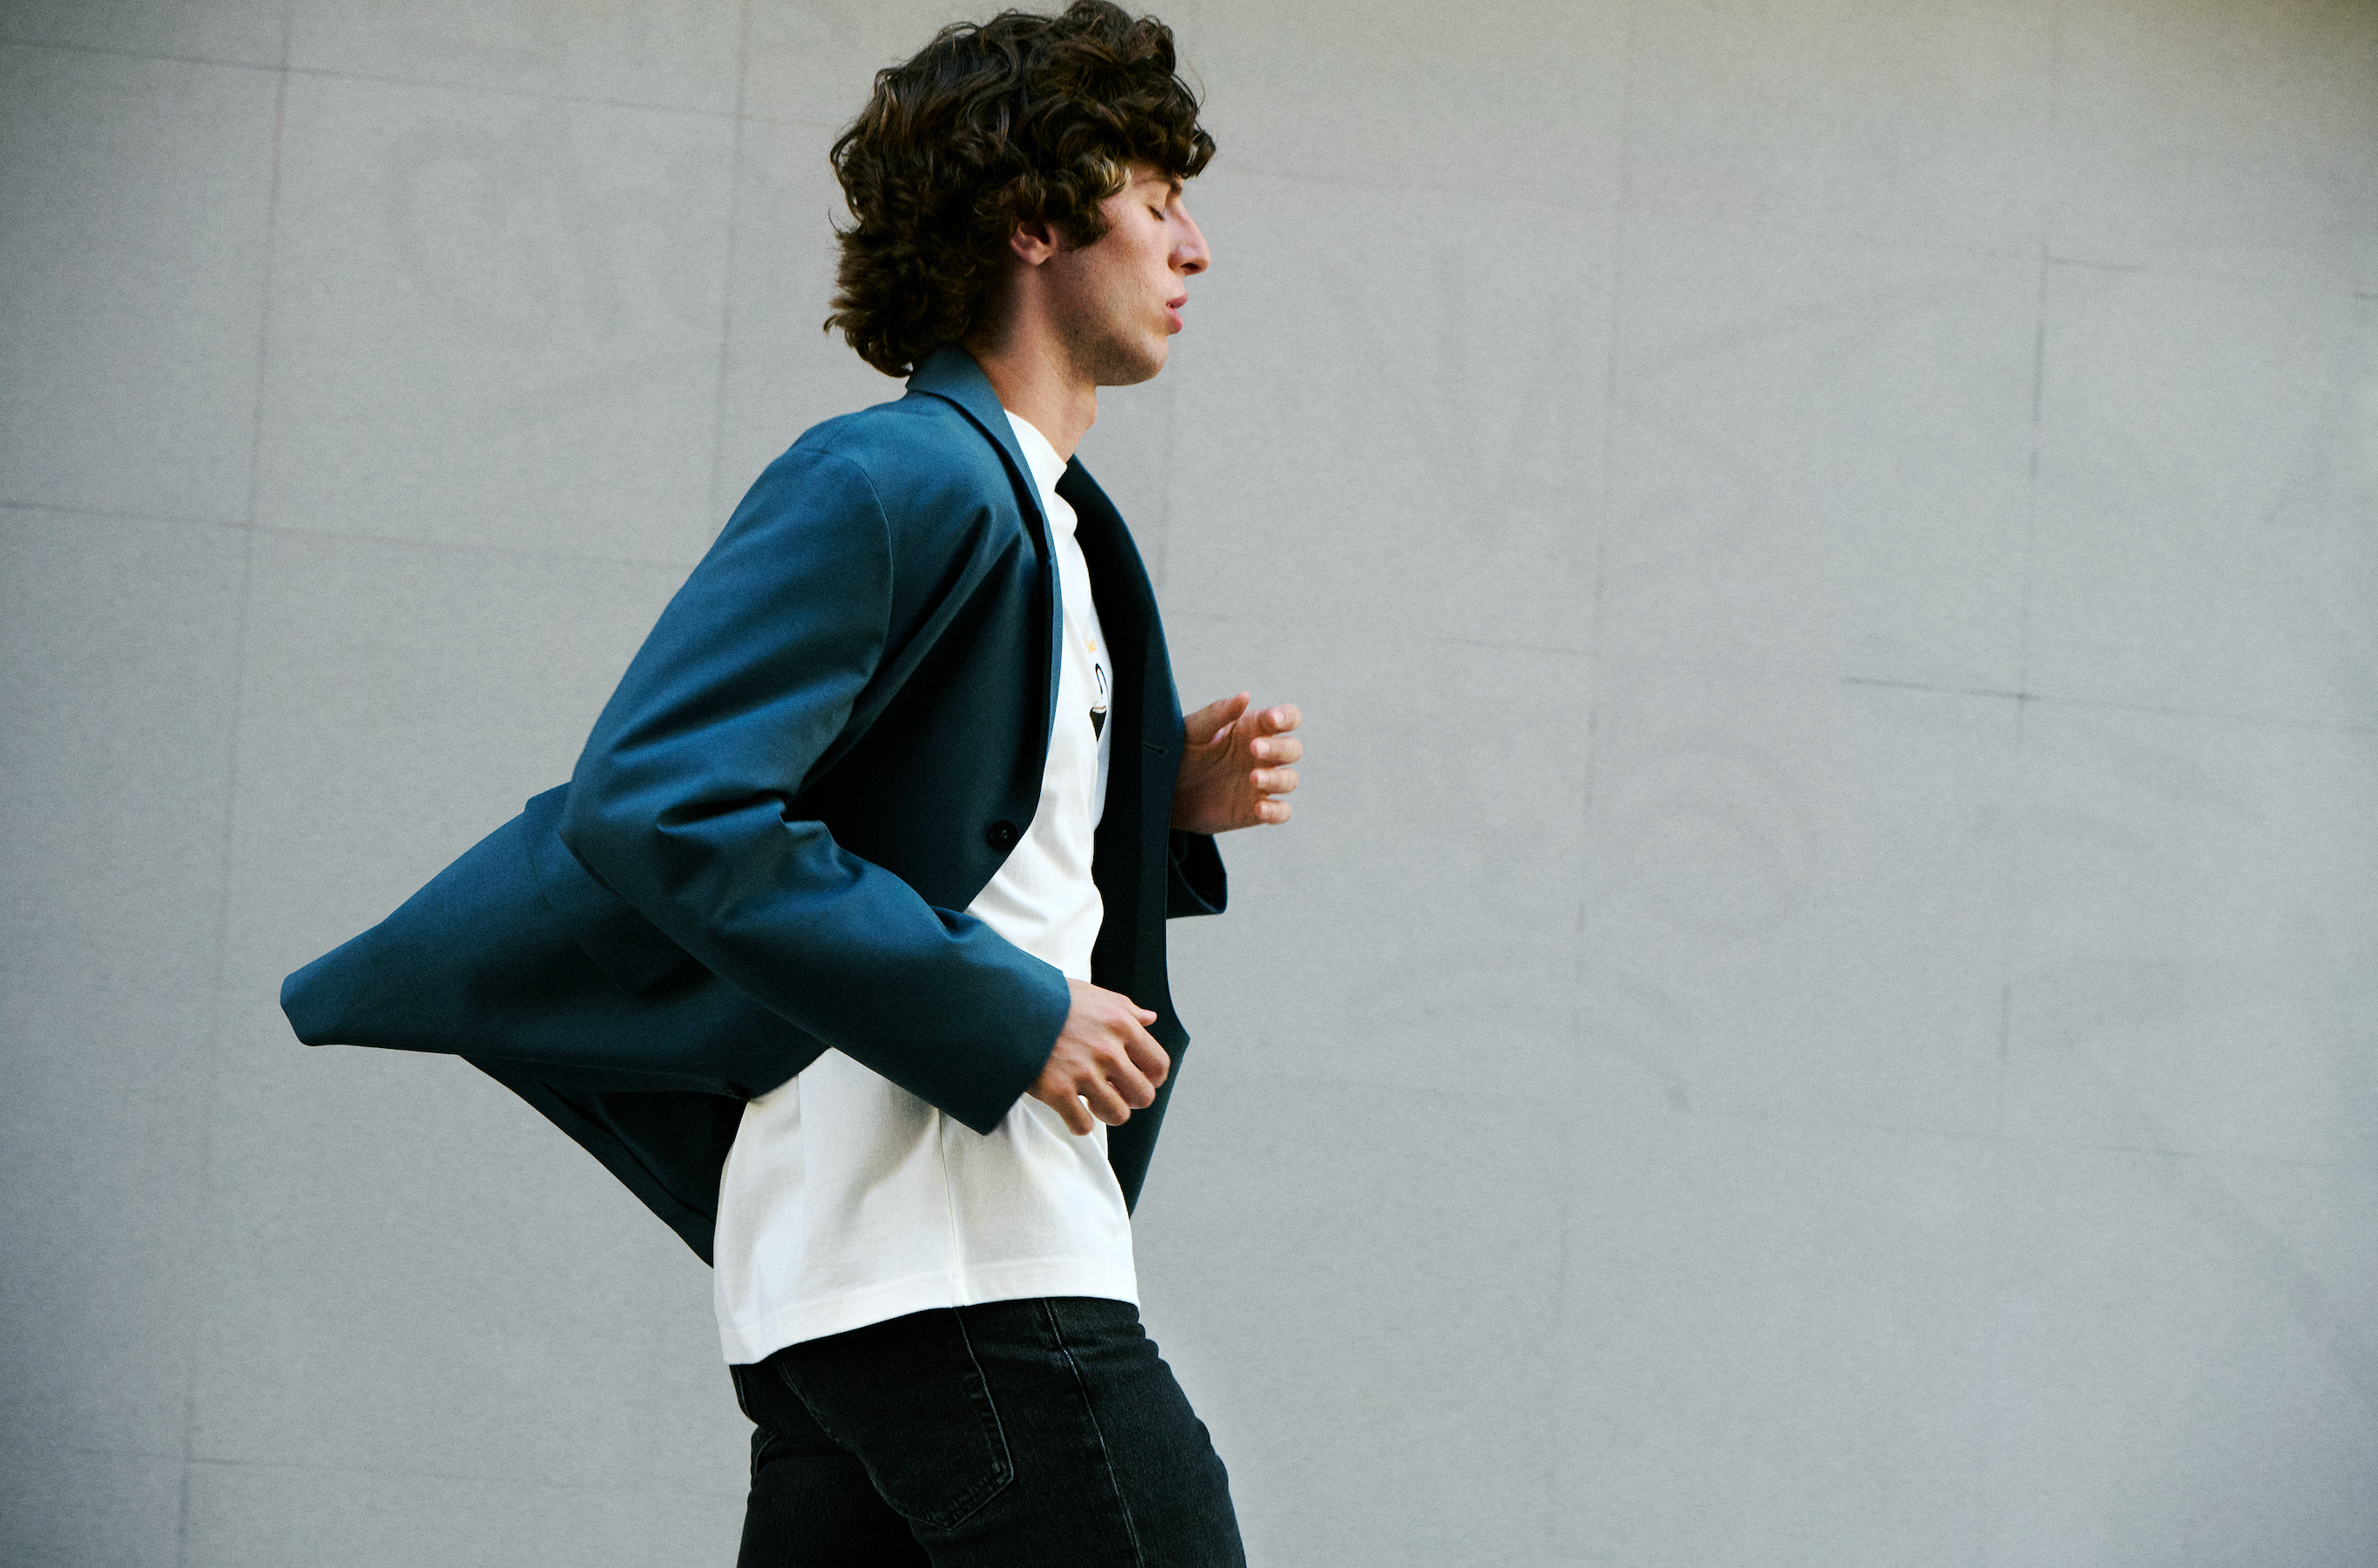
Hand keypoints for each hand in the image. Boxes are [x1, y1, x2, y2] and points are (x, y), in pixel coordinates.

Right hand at [1027, 980, 1171, 1134]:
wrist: (1005, 1005)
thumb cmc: (1049, 998)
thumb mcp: (1091, 993)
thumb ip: (1124, 1007)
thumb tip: (1150, 1018)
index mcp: (1120, 1024)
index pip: (1158, 1065)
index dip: (1153, 1079)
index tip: (1141, 1081)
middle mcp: (1107, 1049)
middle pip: (1143, 1096)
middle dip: (1131, 1099)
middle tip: (1114, 1093)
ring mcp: (1083, 1072)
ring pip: (1118, 1114)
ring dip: (1106, 1113)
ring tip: (1092, 1103)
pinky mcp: (1057, 1090)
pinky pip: (1083, 1125)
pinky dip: (1078, 1123)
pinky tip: (1070, 1110)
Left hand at [1171, 692, 1302, 833]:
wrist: (1166, 791)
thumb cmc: (1182, 752)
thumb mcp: (1194, 730)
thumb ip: (1219, 713)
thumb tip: (1245, 695)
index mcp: (1254, 728)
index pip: (1287, 717)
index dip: (1286, 717)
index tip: (1271, 720)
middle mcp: (1264, 755)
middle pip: (1293, 749)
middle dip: (1279, 748)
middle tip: (1253, 749)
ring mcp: (1263, 783)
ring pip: (1289, 779)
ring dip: (1277, 778)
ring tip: (1252, 778)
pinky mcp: (1256, 810)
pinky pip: (1281, 812)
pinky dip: (1276, 811)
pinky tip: (1258, 808)